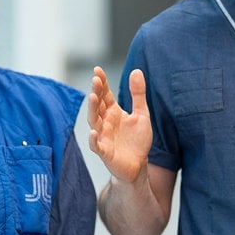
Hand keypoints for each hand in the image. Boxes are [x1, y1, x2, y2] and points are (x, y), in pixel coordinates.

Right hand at [87, 66, 152, 183]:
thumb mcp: (142, 114)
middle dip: (96, 92)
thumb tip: (137, 70)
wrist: (138, 165)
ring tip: (93, 97)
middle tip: (96, 80)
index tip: (97, 70)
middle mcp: (105, 122)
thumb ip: (138, 94)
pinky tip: (94, 132)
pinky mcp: (104, 152)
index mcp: (113, 111)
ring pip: (94, 121)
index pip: (105, 94)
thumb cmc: (137, 140)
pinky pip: (96, 145)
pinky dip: (94, 139)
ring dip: (92, 110)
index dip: (101, 82)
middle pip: (97, 105)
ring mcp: (103, 136)